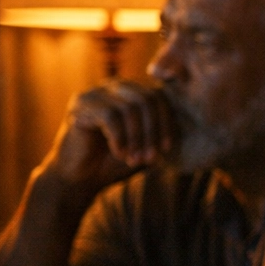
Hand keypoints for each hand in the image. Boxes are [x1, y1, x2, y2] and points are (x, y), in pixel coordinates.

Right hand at [43, 80, 177, 193]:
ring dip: (137, 138)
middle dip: (153, 131)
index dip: (166, 123)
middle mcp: (112, 87)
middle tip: (151, 157)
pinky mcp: (80, 107)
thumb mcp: (146, 147)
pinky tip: (119, 153)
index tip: (166, 149)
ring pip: (129, 107)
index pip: (158, 96)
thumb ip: (161, 132)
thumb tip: (185, 124)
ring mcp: (94, 94)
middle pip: (146, 99)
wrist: (80, 178)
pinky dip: (120, 138)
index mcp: (130, 92)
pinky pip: (110, 116)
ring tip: (135, 160)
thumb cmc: (115, 162)